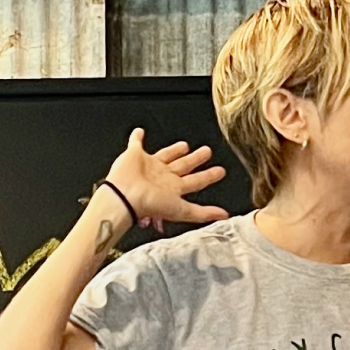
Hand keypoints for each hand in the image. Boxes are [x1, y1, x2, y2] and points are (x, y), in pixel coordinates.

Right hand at [103, 128, 229, 230]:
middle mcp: (162, 177)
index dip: (209, 176)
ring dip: (174, 150)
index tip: (220, 171)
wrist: (125, 196)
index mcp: (173, 189)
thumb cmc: (149, 204)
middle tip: (207, 151)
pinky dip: (136, 138)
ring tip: (185, 145)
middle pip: (183, 166)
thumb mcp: (182, 210)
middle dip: (195, 159)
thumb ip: (202, 213)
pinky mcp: (134, 155)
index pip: (196, 181)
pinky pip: (135, 144)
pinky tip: (139, 132)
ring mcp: (149, 166)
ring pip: (166, 155)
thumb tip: (224, 216)